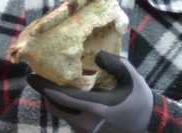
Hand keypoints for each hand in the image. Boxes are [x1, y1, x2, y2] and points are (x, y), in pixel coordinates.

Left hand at [27, 51, 153, 132]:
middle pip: (55, 106)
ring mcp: (85, 132)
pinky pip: (68, 120)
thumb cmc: (139, 100)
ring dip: (55, 100)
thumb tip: (96, 56)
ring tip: (53, 86)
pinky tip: (67, 97)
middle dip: (45, 93)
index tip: (32, 76)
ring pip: (61, 114)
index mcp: (97, 108)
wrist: (149, 125)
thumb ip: (115, 64)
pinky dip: (64, 108)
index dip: (44, 87)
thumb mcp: (133, 78)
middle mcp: (87, 122)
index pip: (62, 97)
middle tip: (39, 78)